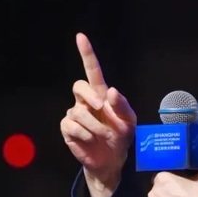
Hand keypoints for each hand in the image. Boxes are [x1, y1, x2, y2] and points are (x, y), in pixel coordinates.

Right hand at [60, 33, 136, 196]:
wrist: (112, 160)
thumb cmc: (121, 136)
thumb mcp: (129, 121)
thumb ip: (122, 105)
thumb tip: (111, 91)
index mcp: (101, 94)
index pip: (92, 70)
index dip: (86, 53)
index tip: (81, 36)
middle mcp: (85, 101)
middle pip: (79, 86)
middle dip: (89, 96)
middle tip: (101, 108)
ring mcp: (75, 114)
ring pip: (79, 111)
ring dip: (94, 125)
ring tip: (103, 135)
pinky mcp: (68, 129)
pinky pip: (71, 126)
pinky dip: (84, 134)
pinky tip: (90, 139)